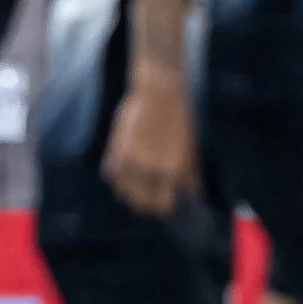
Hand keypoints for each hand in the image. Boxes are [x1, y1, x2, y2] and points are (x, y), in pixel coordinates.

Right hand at [101, 65, 196, 216]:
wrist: (158, 94)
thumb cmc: (178, 120)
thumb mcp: (190, 148)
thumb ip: (188, 173)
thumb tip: (191, 194)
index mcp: (173, 171)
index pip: (164, 205)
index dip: (163, 209)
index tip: (162, 208)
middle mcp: (151, 170)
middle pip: (141, 203)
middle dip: (144, 205)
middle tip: (146, 201)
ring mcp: (131, 162)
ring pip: (123, 192)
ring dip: (128, 193)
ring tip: (133, 188)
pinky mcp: (115, 151)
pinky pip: (111, 175)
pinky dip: (116, 177)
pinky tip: (123, 172)